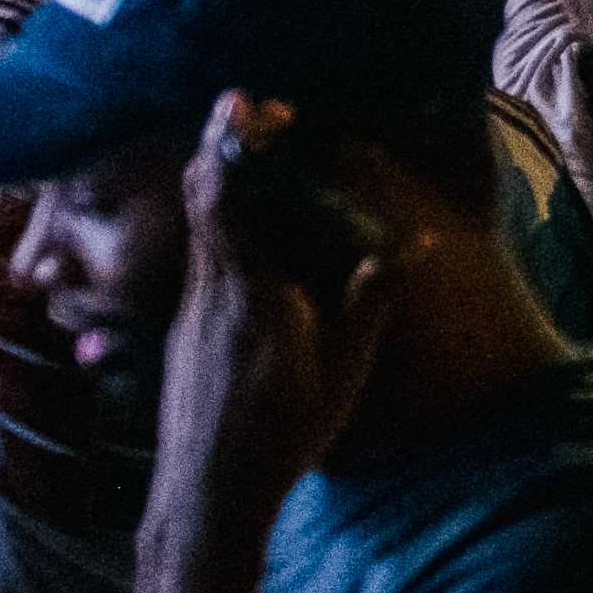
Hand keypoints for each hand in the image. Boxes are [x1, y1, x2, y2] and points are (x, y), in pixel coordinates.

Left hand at [167, 92, 394, 510]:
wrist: (207, 493)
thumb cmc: (281, 434)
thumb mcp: (343, 370)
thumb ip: (370, 299)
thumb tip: (411, 244)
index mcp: (249, 291)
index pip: (227, 198)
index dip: (231, 144)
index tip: (241, 99)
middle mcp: (209, 289)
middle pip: (203, 197)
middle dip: (225, 147)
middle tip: (254, 111)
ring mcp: (189, 309)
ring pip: (199, 225)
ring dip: (223, 183)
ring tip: (254, 155)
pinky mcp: (182, 329)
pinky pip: (200, 256)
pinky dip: (220, 224)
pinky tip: (248, 230)